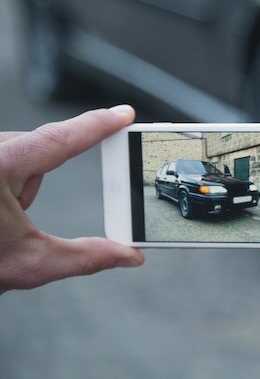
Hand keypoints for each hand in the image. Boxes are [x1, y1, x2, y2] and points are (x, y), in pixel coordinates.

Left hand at [0, 106, 144, 293]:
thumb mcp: (29, 264)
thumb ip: (86, 257)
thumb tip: (129, 256)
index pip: (60, 139)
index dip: (97, 125)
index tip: (123, 113)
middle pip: (35, 152)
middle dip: (31, 184)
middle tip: (9, 222)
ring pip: (15, 155)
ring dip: (13, 182)